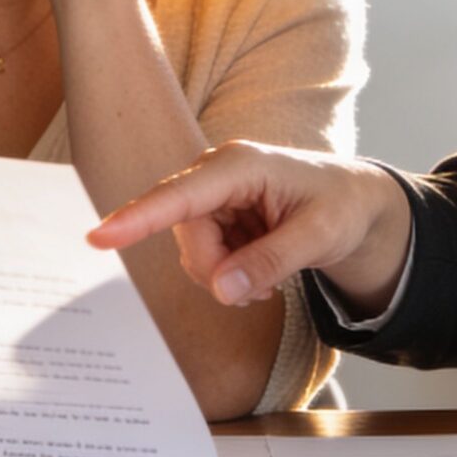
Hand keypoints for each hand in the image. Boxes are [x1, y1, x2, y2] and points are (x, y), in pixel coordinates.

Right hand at [87, 141, 410, 313]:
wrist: (358, 203)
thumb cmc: (343, 208)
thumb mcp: (319, 238)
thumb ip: (270, 263)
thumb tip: (222, 290)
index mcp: (240, 166)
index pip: (178, 195)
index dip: (137, 218)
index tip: (98, 236)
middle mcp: (219, 174)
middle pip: (186, 235)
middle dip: (218, 270)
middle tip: (265, 288)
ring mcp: (214, 195)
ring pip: (193, 252)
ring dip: (226, 274)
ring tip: (269, 275)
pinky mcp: (216, 214)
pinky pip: (204, 256)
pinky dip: (230, 273)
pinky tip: (260, 268)